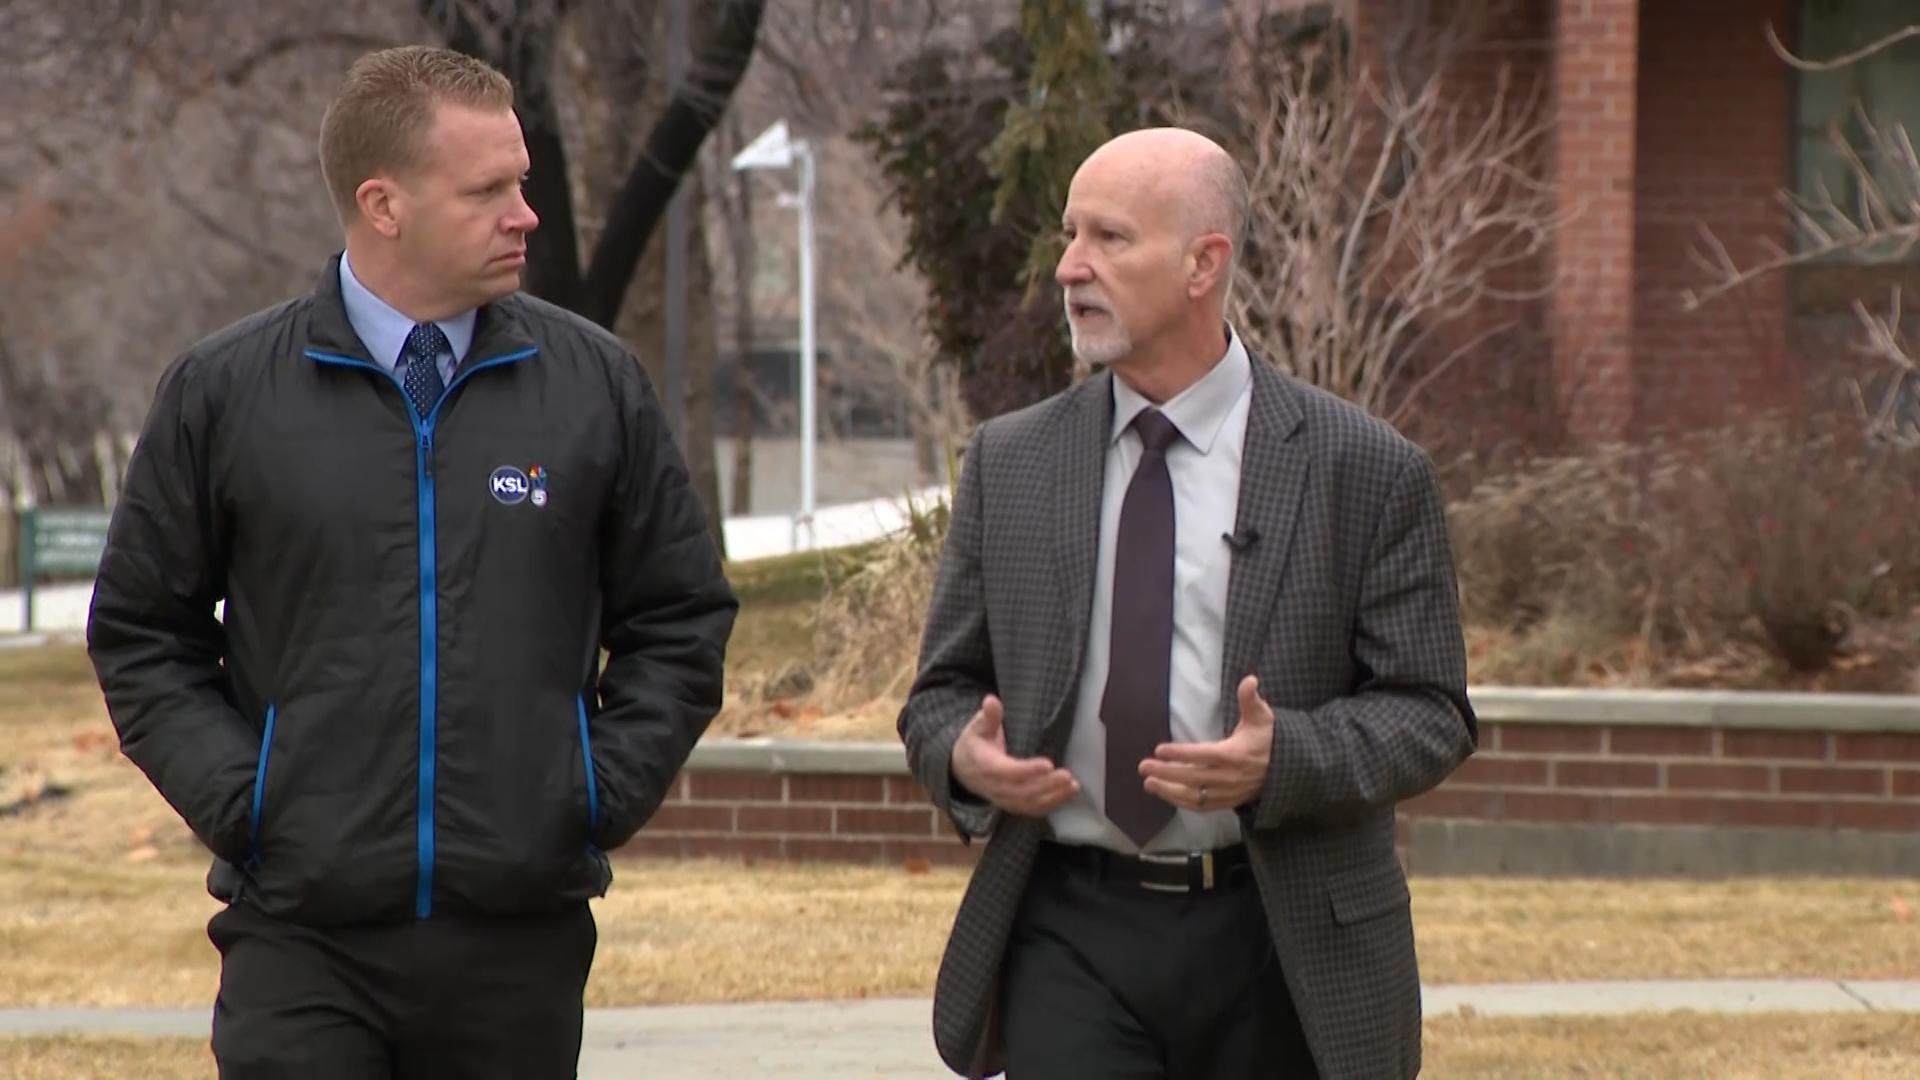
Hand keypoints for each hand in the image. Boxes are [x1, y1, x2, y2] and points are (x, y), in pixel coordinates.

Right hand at [950, 695, 1079, 816]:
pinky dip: (1051, 804)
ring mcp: (1004, 799)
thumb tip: (991, 700)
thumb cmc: (975, 744)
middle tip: (1066, 775)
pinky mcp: (1013, 804)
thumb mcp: (978, 727)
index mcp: (986, 766)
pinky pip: (1032, 809)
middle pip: (1022, 791)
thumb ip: (988, 716)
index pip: (1007, 771)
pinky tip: (1067, 794)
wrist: (963, 769)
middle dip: (1046, 785)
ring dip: (1053, 796)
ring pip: (1029, 803)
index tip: (1048, 764)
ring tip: (1073, 786)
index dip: (1027, 770)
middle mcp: (995, 787)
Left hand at [1139, 675, 1273, 811]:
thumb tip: (1250, 679)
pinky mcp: (1226, 802)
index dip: (1181, 753)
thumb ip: (1251, 699)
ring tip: (1148, 783)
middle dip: (1166, 773)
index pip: (1203, 755)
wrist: (1288, 769)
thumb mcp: (1262, 716)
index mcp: (1234, 755)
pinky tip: (1165, 794)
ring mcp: (1227, 792)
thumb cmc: (1268, 739)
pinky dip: (1182, 802)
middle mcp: (1229, 777)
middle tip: (1143, 767)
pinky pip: (1201, 806)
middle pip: (1192, 777)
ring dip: (1169, 791)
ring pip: (1194, 796)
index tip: (1160, 749)